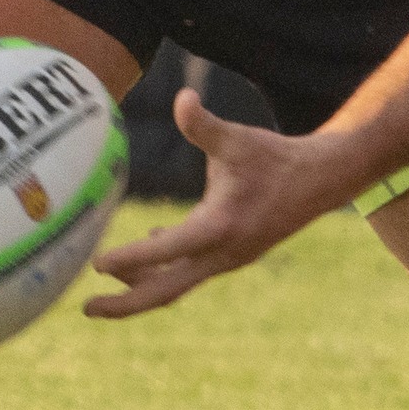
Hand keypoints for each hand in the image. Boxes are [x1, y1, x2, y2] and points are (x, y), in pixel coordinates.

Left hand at [86, 89, 350, 317]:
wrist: (322, 181)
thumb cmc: (276, 158)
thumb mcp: (238, 139)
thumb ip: (204, 125)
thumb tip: (181, 100)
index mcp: (219, 228)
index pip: (165, 251)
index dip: (129, 259)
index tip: (97, 265)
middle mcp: (222, 253)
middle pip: (166, 290)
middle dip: (125, 304)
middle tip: (86, 309)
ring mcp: (228, 259)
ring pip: (178, 284)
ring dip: (142, 289)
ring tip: (105, 289)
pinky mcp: (233, 255)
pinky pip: (191, 271)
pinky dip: (165, 269)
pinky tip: (149, 246)